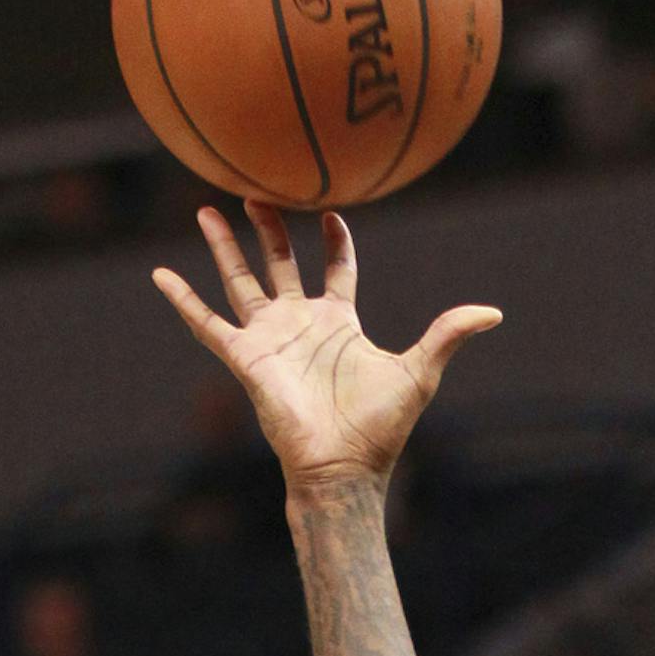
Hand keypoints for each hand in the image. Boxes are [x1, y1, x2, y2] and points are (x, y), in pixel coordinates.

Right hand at [152, 203, 499, 492]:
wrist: (343, 467)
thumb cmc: (380, 427)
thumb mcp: (419, 371)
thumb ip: (448, 335)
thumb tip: (494, 312)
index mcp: (339, 322)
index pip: (336, 268)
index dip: (334, 239)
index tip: (331, 209)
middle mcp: (301, 323)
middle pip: (280, 262)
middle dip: (270, 227)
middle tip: (257, 189)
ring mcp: (270, 338)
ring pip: (241, 279)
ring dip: (224, 246)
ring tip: (207, 208)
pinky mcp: (245, 357)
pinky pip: (207, 323)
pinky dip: (184, 300)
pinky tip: (160, 275)